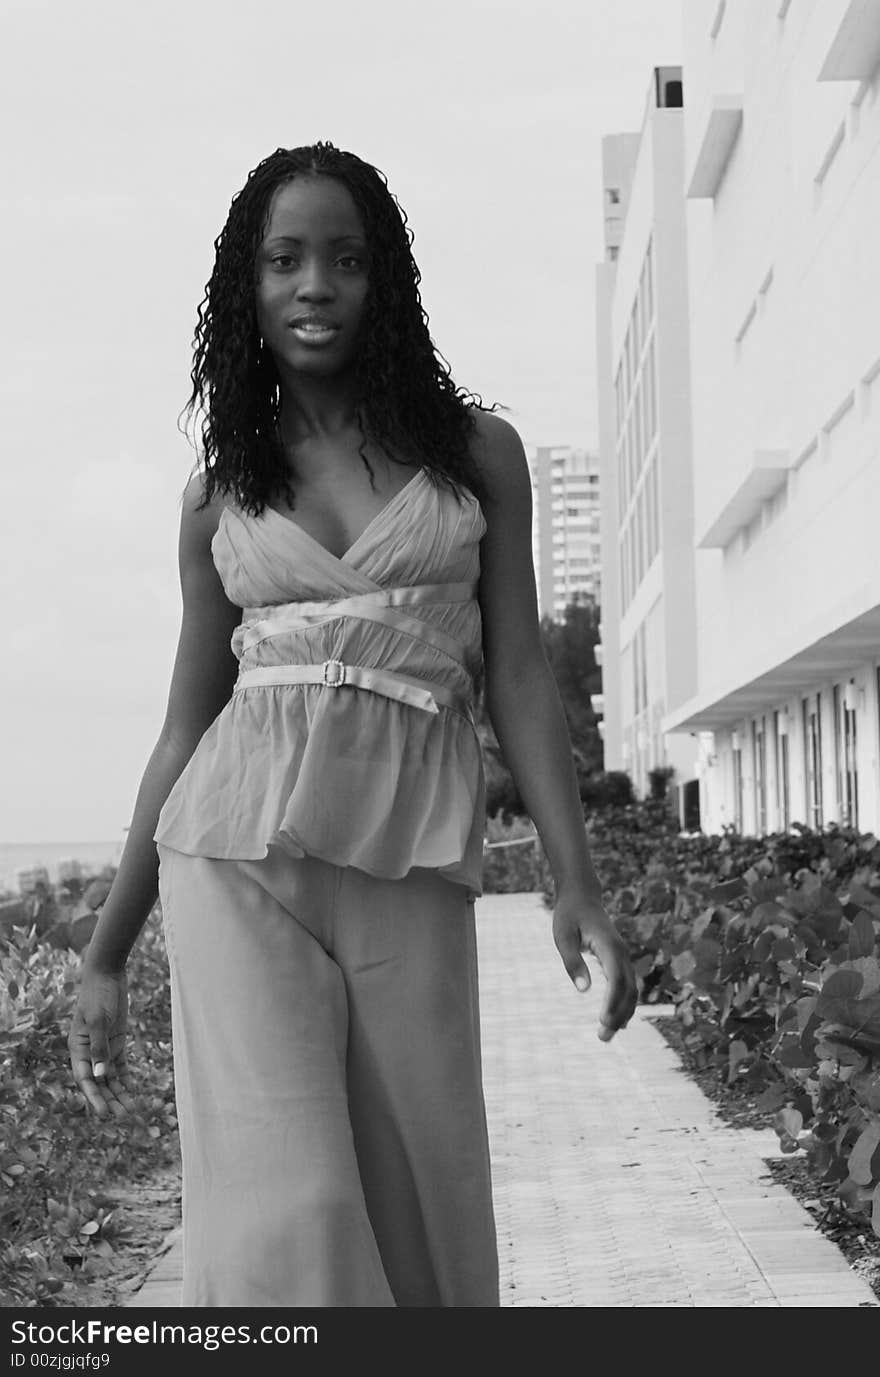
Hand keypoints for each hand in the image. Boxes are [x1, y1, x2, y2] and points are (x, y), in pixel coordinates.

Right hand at [68, 967, 133, 1118]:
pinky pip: (120, 1065)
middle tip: (122, 1117)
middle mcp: (89, 1051)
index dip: (94, 1097)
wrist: (108, 975)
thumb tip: (100, 1075)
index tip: (104, 1112)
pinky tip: (132, 1091)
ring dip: (118, 1093)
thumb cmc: (98, 995)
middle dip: (109, 1099)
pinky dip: (125, 1078)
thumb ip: (100, 1048)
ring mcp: (103, 1047)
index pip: (85, 1078)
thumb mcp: (99, 1020)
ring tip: (129, 1110)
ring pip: (109, 1077)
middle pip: (98, 1082)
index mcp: (78, 1048)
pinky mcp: (116, 1041)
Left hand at [552, 888, 637, 1041]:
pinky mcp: (619, 960)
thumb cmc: (569, 915)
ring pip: (631, 990)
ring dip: (623, 1013)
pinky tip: (617, 1021)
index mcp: (609, 946)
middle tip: (603, 1037)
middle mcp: (621, 953)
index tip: (603, 1021)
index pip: (616, 979)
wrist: (581, 896)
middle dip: (618, 1015)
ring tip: (607, 1035)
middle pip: (628, 989)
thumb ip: (573, 962)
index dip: (612, 1002)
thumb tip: (583, 990)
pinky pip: (628, 986)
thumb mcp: (563, 936)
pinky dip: (625, 1004)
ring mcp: (623, 957)